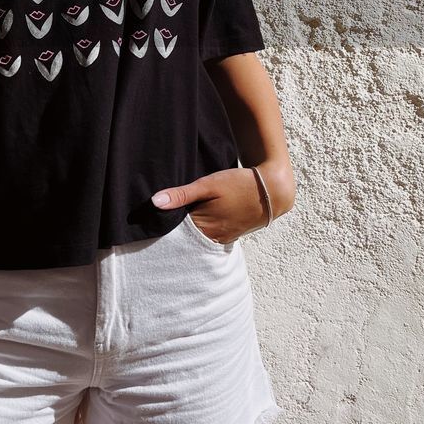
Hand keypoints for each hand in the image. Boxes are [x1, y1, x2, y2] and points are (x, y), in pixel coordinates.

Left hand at [150, 167, 270, 244]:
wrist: (273, 190)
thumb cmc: (239, 184)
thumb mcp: (208, 184)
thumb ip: (182, 194)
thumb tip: (154, 202)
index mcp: (204, 226)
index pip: (174, 232)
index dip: (163, 226)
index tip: (151, 221)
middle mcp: (213, 237)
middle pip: (186, 238)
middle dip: (174, 232)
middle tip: (160, 224)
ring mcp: (223, 238)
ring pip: (199, 239)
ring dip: (189, 233)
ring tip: (177, 223)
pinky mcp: (232, 236)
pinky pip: (211, 238)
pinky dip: (203, 232)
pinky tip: (199, 224)